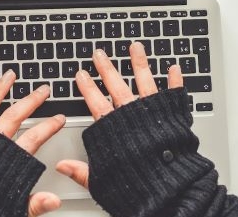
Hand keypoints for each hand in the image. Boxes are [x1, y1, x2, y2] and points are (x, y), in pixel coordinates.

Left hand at [0, 70, 64, 216]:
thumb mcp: (11, 209)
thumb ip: (33, 204)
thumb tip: (53, 200)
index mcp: (6, 159)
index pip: (34, 137)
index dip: (49, 127)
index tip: (58, 118)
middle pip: (15, 115)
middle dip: (31, 100)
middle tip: (42, 90)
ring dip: (0, 89)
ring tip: (9, 76)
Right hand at [55, 42, 183, 187]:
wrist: (170, 189)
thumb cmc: (138, 187)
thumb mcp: (102, 181)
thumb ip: (82, 171)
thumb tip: (63, 166)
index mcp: (114, 129)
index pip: (95, 102)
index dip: (87, 87)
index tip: (81, 74)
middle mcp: (132, 116)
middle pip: (116, 85)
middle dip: (107, 68)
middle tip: (100, 54)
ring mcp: (153, 113)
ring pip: (145, 81)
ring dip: (139, 63)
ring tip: (135, 47)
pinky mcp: (174, 116)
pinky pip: (175, 94)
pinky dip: (175, 81)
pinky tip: (174, 68)